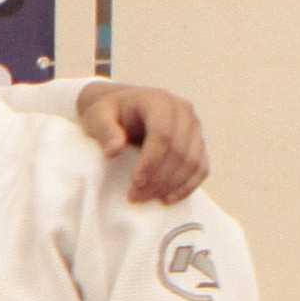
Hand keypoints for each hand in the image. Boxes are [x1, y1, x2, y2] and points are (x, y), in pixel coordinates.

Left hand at [76, 81, 208, 204]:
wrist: (123, 107)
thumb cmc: (110, 112)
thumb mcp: (98, 116)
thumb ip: (105, 131)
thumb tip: (113, 151)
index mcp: (160, 102)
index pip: (163, 135)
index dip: (151, 162)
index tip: (135, 182)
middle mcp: (183, 112)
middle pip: (179, 151)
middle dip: (158, 178)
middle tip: (135, 196)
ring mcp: (194, 128)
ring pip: (192, 162)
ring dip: (171, 185)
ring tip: (146, 198)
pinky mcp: (198, 143)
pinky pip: (201, 168)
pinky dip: (187, 186)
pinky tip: (168, 199)